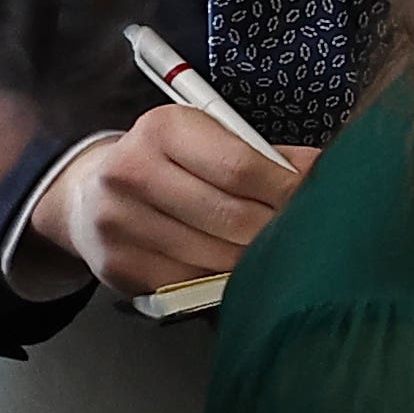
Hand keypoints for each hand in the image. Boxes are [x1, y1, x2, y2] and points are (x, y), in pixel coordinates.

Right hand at [30, 108, 294, 292]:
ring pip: (217, 256)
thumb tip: (325, 171)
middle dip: (276, 230)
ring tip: (270, 252)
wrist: (88, 194)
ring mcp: (119, 222)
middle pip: (233, 217)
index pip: (241, 167)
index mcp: (162, 129)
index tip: (310, 201)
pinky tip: (230, 268)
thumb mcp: (210, 139)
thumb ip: (267, 155)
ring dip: (254, 260)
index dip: (287, 190)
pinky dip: (222, 281)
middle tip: (300, 235)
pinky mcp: (117, 264)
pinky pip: (192, 283)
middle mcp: (132, 171)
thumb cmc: (170, 164)